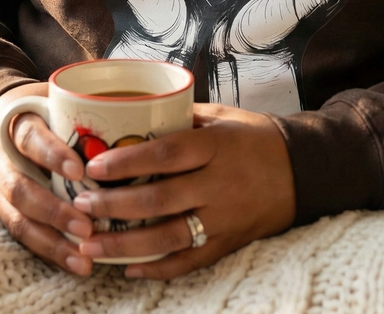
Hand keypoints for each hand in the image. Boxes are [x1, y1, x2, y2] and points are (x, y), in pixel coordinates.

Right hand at [0, 84, 94, 274]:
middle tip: (87, 227)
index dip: (52, 155)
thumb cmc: (41, 111)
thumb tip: (144, 107)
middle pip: (20, 188)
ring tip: (83, 258)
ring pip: (18, 220)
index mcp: (19, 125)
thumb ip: (87, 108)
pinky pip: (23, 237)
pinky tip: (76, 264)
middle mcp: (4, 160)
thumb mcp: (55, 100)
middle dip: (54, 211)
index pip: (31, 138)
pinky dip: (49, 252)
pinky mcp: (4, 213)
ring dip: (52, 241)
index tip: (80, 170)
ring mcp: (0, 190)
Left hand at [68, 103, 295, 277]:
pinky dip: (158, 269)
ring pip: (169, 237)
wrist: (304, 170)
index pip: (165, 154)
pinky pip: (190, 261)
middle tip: (79, 205)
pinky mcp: (229, 244)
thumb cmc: (255, 137)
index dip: (127, 162)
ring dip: (125, 244)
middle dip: (114, 205)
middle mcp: (219, 184)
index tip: (93, 166)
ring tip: (89, 245)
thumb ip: (182, 118)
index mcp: (216, 146)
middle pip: (160, 199)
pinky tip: (128, 269)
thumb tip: (133, 114)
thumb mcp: (222, 117)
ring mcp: (224, 218)